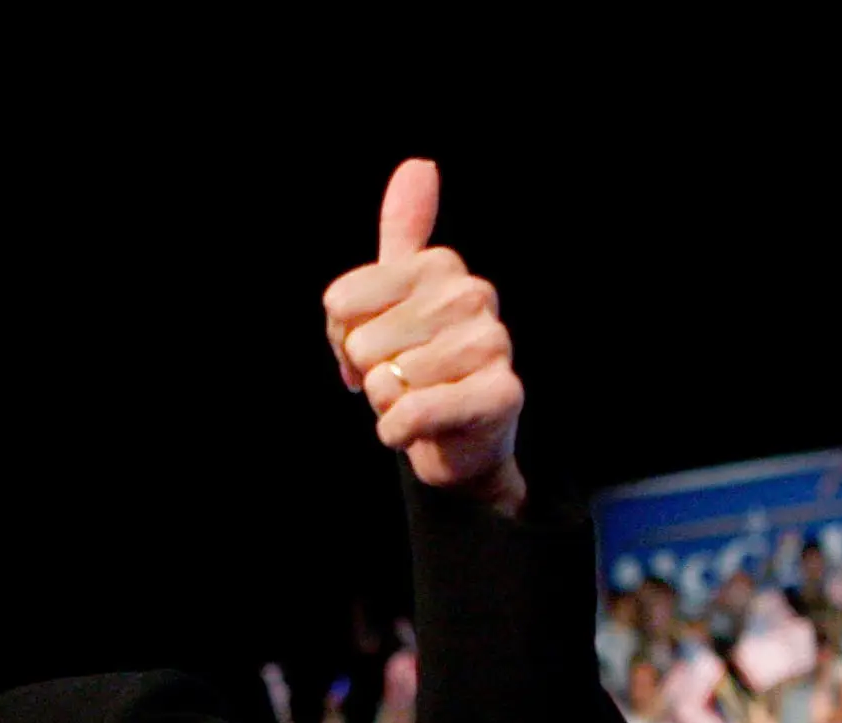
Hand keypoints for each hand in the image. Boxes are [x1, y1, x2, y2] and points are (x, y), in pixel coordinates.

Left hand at [323, 160, 524, 514]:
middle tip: (400, 381)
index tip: (373, 348)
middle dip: (368, 374)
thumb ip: (402, 233)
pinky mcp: (501, 394)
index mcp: (440, 266)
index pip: (340, 302)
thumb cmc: (421, 366)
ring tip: (418, 399)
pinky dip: (398, 431)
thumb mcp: (398, 297)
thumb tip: (419, 165)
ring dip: (388, 405)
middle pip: (361, 342)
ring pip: (386, 380)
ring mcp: (492, 344)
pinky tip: (414, 429)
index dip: (342, 338)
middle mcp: (472, 295)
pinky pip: (413, 413)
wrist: (461, 440)